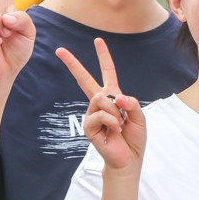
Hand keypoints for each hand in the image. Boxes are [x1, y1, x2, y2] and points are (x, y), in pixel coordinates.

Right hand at [56, 38, 145, 173]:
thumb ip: (131, 103)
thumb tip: (115, 97)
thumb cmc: (134, 137)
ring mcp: (92, 114)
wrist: (128, 158)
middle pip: (84, 79)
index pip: (107, 72)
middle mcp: (100, 103)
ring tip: (120, 124)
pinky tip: (115, 130)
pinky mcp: (89, 126)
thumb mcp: (139, 116)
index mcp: (113, 96)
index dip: (103, 56)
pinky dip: (112, 121)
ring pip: (100, 99)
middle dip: (73, 64)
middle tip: (59, 50)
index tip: (98, 40)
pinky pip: (100, 115)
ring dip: (115, 112)